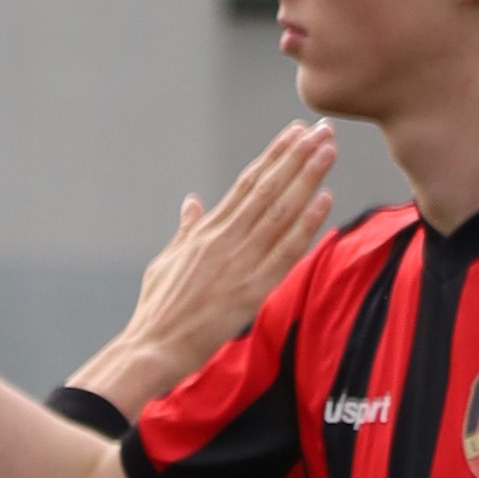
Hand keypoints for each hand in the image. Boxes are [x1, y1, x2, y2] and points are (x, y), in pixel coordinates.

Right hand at [76, 121, 334, 420]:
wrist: (152, 347)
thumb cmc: (157, 309)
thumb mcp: (167, 260)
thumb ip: (186, 229)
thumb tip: (192, 201)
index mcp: (207, 231)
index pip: (246, 184)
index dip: (273, 156)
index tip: (294, 133)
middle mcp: (226, 239)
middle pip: (268, 189)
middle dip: (297, 157)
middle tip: (321, 130)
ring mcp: (240, 263)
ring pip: (280, 212)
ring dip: (306, 178)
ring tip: (327, 151)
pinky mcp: (252, 289)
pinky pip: (285, 251)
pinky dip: (306, 224)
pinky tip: (324, 200)